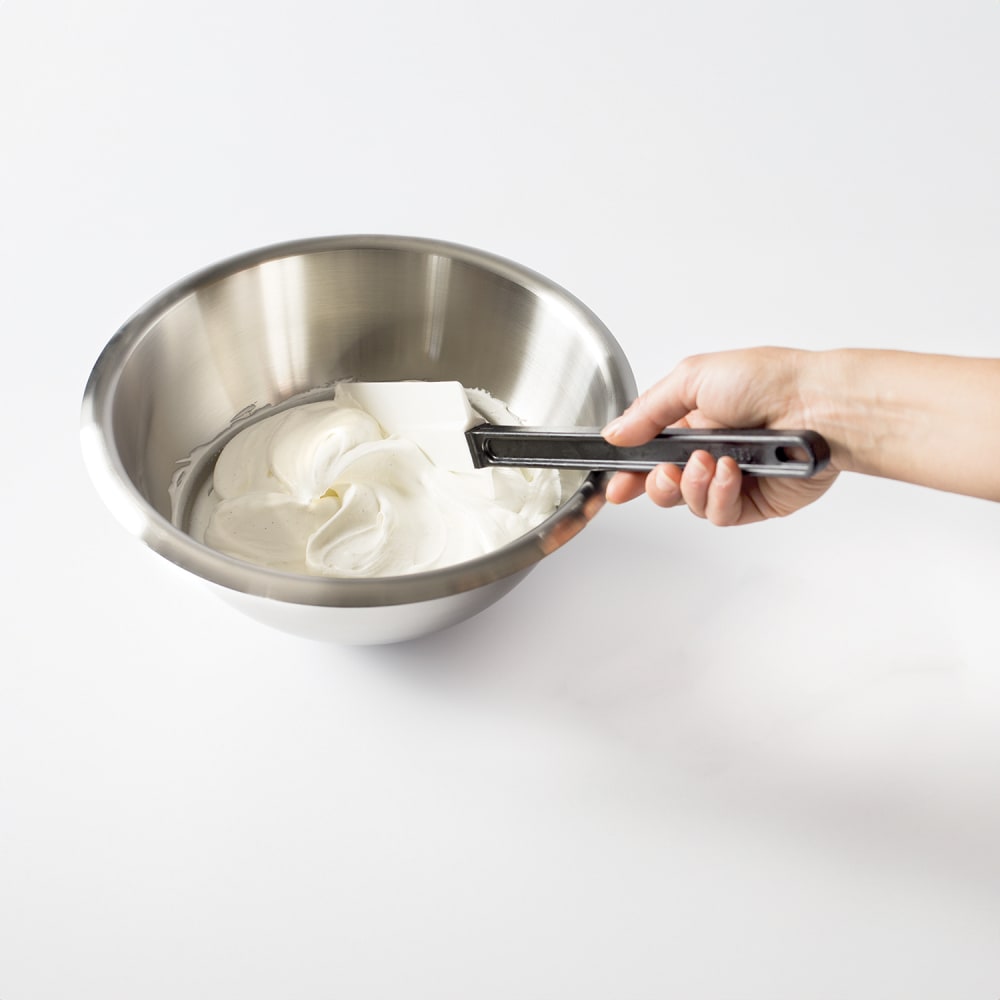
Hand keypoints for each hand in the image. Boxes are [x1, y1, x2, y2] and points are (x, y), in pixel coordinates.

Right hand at [601, 348, 839, 524]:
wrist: (816, 406)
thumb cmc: (768, 381)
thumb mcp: (692, 378)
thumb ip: (647, 410)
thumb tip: (616, 433)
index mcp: (694, 421)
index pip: (650, 454)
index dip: (630, 472)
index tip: (616, 485)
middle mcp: (712, 452)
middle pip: (665, 486)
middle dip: (657, 483)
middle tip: (665, 473)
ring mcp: (733, 480)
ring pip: (689, 504)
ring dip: (691, 486)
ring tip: (709, 463)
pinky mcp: (756, 502)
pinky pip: (719, 514)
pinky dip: (718, 497)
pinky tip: (731, 474)